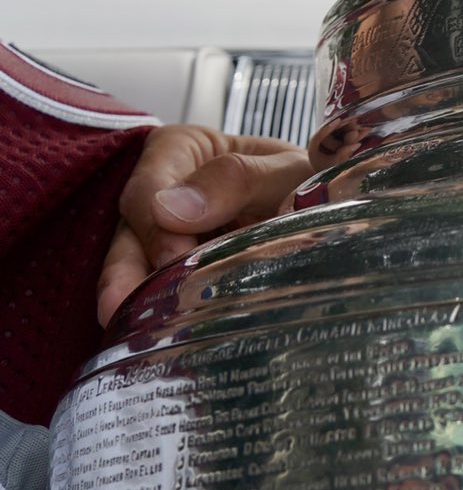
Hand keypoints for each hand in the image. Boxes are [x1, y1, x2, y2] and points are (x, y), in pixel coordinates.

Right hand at [98, 126, 312, 326]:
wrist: (318, 206)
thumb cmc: (299, 178)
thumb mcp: (283, 169)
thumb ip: (238, 178)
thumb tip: (174, 208)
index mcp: (178, 153)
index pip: (149, 186)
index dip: (155, 223)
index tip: (173, 255)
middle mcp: (158, 195)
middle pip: (131, 232)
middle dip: (125, 272)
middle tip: (117, 308)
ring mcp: (161, 237)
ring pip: (134, 268)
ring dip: (134, 299)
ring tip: (131, 332)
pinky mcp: (172, 273)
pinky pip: (157, 292)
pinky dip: (159, 312)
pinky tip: (157, 335)